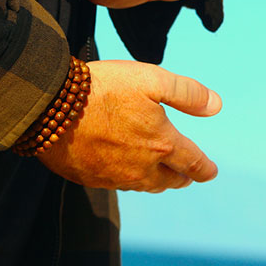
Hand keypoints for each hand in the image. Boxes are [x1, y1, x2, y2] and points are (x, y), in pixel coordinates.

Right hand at [37, 60, 220, 191]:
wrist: (49, 106)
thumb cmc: (103, 88)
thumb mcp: (152, 79)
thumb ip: (187, 94)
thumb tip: (216, 106)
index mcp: (162, 143)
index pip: (193, 163)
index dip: (205, 169)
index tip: (211, 172)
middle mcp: (142, 167)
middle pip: (171, 180)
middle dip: (183, 177)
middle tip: (188, 174)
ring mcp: (115, 176)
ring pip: (146, 185)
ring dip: (159, 180)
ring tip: (162, 175)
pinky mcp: (92, 178)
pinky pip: (119, 185)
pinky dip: (131, 179)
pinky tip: (127, 170)